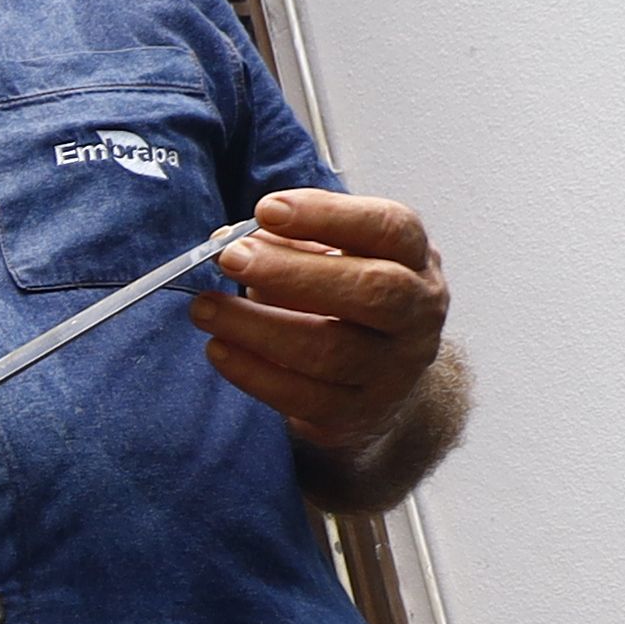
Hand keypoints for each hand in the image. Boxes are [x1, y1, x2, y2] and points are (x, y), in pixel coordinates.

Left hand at [191, 189, 450, 459]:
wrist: (378, 374)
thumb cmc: (346, 296)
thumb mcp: (332, 255)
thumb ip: (287, 241)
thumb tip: (228, 239)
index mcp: (415, 257)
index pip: (389, 227)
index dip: (328, 215)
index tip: (266, 209)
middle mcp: (418, 313)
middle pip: (371, 290)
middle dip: (291, 273)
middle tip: (230, 259)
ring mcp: (395, 369)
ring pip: (331, 351)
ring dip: (257, 327)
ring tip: (205, 308)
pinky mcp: (360, 414)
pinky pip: (304, 397)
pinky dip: (254, 373)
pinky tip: (219, 349)